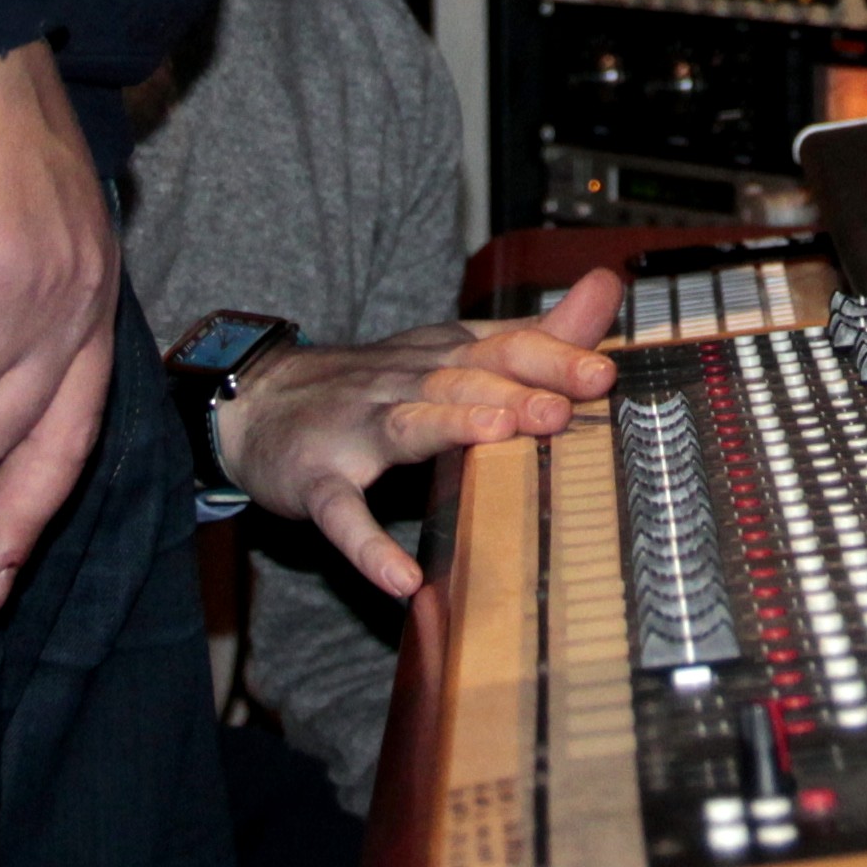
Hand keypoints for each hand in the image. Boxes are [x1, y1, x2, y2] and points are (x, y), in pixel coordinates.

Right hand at [218, 267, 632, 594]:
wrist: (260, 400)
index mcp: (443, 356)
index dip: (552, 359)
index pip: (504, 348)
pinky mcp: (317, 480)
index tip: (603, 375)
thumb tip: (605, 287)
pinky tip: (400, 578)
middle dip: (515, 391)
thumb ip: (533, 333)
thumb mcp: (453, 351)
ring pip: (408, 425)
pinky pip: (342, 513)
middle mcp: (404, 384)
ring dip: (451, 427)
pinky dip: (368, 546)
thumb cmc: (376, 384)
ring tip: (496, 436)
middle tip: (563, 410)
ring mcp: (356, 431)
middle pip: (464, 379)